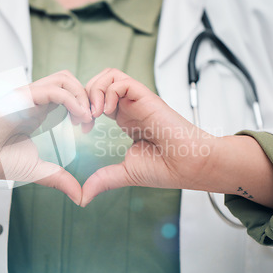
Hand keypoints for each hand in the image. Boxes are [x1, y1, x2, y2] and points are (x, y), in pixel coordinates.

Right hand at [0, 71, 91, 204]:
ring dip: (82, 95)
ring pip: (65, 79)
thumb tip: (80, 196)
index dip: (84, 107)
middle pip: (70, 82)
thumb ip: (58, 178)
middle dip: (87, 97)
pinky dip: (72, 99)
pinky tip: (78, 116)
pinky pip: (54, 89)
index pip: (69, 96)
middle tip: (91, 121)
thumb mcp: (36, 170)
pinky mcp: (23, 96)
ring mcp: (29, 96)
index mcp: (39, 112)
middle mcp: (36, 100)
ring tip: (86, 118)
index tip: (88, 128)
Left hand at [80, 69, 216, 206]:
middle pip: (101, 81)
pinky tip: (107, 111)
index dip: (84, 108)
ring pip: (110, 75)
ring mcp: (138, 101)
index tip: (82, 128)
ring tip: (95, 112)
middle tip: (84, 117)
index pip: (98, 98)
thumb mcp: (125, 173)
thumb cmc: (166, 167)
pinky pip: (122, 81)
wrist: (190, 166)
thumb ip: (102, 180)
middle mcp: (130, 106)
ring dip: (95, 90)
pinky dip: (108, 92)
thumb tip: (83, 197)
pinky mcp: (146, 98)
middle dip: (85, 95)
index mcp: (125, 119)